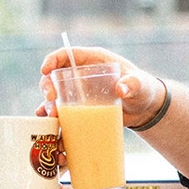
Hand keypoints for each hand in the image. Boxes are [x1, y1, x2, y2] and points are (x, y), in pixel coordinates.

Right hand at [36, 46, 166, 128]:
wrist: (144, 109)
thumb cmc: (142, 89)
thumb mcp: (140, 84)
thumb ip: (133, 83)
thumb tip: (121, 88)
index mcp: (92, 61)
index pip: (66, 55)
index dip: (52, 59)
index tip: (45, 70)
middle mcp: (80, 77)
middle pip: (54, 78)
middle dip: (47, 88)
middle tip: (51, 101)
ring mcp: (78, 96)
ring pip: (55, 100)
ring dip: (48, 109)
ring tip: (52, 118)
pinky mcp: (80, 113)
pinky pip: (62, 118)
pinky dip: (55, 125)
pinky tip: (51, 133)